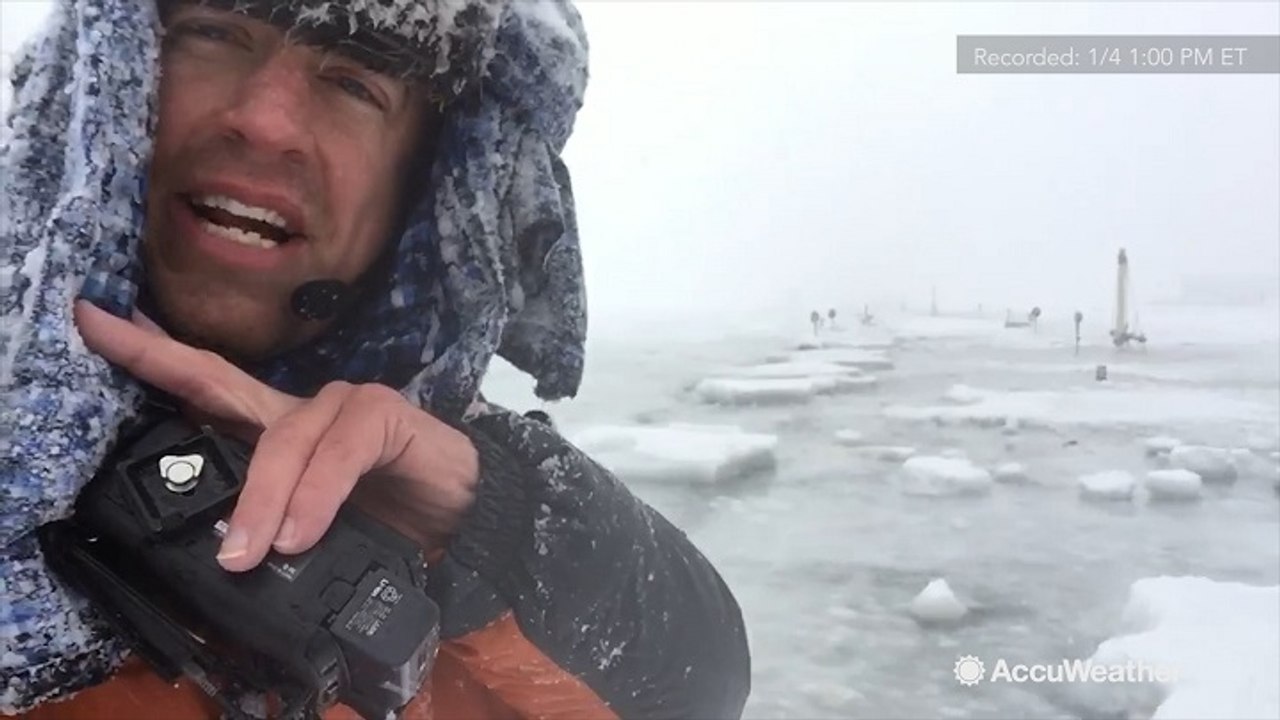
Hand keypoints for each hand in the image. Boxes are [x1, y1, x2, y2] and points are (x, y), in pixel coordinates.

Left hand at [73, 300, 477, 571]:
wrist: (468, 517)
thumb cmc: (390, 518)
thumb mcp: (317, 531)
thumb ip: (276, 529)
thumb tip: (226, 559)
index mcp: (278, 434)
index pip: (206, 390)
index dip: (151, 358)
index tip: (94, 322)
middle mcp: (303, 410)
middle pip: (224, 383)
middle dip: (162, 358)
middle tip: (111, 337)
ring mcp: (344, 407)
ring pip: (283, 440)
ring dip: (261, 498)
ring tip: (246, 552)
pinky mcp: (385, 417)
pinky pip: (340, 453)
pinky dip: (318, 495)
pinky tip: (304, 531)